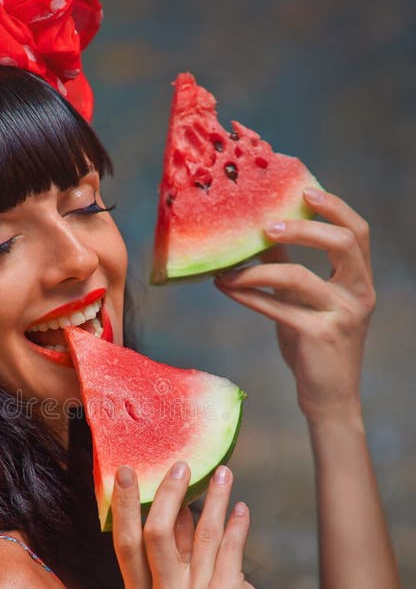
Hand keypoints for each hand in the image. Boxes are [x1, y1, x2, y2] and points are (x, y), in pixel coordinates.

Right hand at [111, 461, 295, 588]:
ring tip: (225, 474)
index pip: (124, 546)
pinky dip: (237, 522)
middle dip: (166, 491)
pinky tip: (242, 509)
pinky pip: (230, 544)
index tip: (125, 471)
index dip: (122, 506)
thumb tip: (171, 501)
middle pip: (154, 533)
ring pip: (200, 532)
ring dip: (215, 498)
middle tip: (181, 465)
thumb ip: (173, 554)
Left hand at [214, 187, 375, 420]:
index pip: (358, 232)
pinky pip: (278, 307)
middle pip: (343, 243)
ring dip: (257, 269)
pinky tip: (227, 288)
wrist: (329, 398)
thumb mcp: (307, 303)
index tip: (305, 190)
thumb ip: (291, 267)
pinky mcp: (319, 336)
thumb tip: (263, 232)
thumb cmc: (315, 347)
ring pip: (300, 277)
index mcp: (361, 281)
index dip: (335, 207)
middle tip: (267, 226)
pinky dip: (248, 295)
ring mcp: (342, 315)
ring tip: (228, 270)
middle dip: (304, 227)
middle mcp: (359, 294)